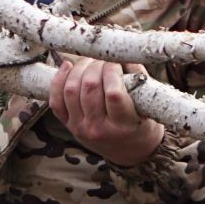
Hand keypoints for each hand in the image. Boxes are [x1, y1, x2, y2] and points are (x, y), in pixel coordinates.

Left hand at [47, 57, 164, 167]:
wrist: (131, 151)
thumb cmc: (142, 123)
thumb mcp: (148, 103)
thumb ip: (137, 75)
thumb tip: (121, 52)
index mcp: (123, 126)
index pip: (113, 93)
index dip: (112, 71)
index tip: (117, 63)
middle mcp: (99, 129)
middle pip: (89, 88)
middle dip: (96, 66)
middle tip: (104, 61)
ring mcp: (80, 128)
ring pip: (71, 91)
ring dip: (80, 69)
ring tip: (91, 63)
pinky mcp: (68, 125)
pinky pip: (56, 100)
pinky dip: (59, 80)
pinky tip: (69, 67)